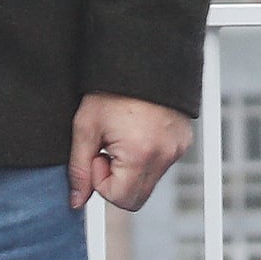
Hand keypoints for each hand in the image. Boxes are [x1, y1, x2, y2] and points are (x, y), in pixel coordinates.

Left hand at [71, 92, 193, 212]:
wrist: (141, 59)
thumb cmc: (112, 89)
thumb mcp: (86, 128)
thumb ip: (79, 169)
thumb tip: (77, 200)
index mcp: (140, 154)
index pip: (120, 198)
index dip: (101, 181)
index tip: (99, 154)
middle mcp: (165, 155)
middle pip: (137, 198)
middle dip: (117, 181)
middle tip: (109, 151)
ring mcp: (177, 149)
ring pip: (149, 182)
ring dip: (131, 169)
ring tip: (123, 138)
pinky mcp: (183, 142)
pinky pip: (161, 165)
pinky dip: (146, 158)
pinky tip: (137, 133)